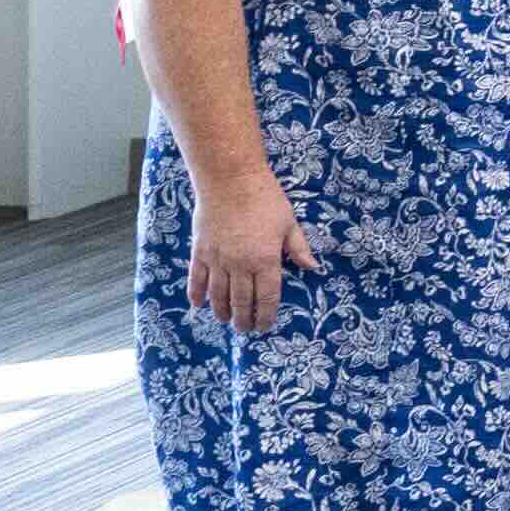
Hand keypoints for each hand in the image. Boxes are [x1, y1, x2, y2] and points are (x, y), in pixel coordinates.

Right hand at [185, 169, 318, 331]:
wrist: (230, 180)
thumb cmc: (265, 199)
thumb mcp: (289, 223)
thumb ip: (298, 249)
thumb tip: (313, 268)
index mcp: (266, 260)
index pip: (267, 297)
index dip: (266, 314)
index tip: (266, 326)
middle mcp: (240, 265)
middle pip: (241, 301)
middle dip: (244, 319)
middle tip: (246, 330)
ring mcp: (217, 259)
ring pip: (218, 295)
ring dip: (222, 311)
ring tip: (226, 321)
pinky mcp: (199, 251)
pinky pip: (196, 279)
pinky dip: (196, 294)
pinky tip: (199, 305)